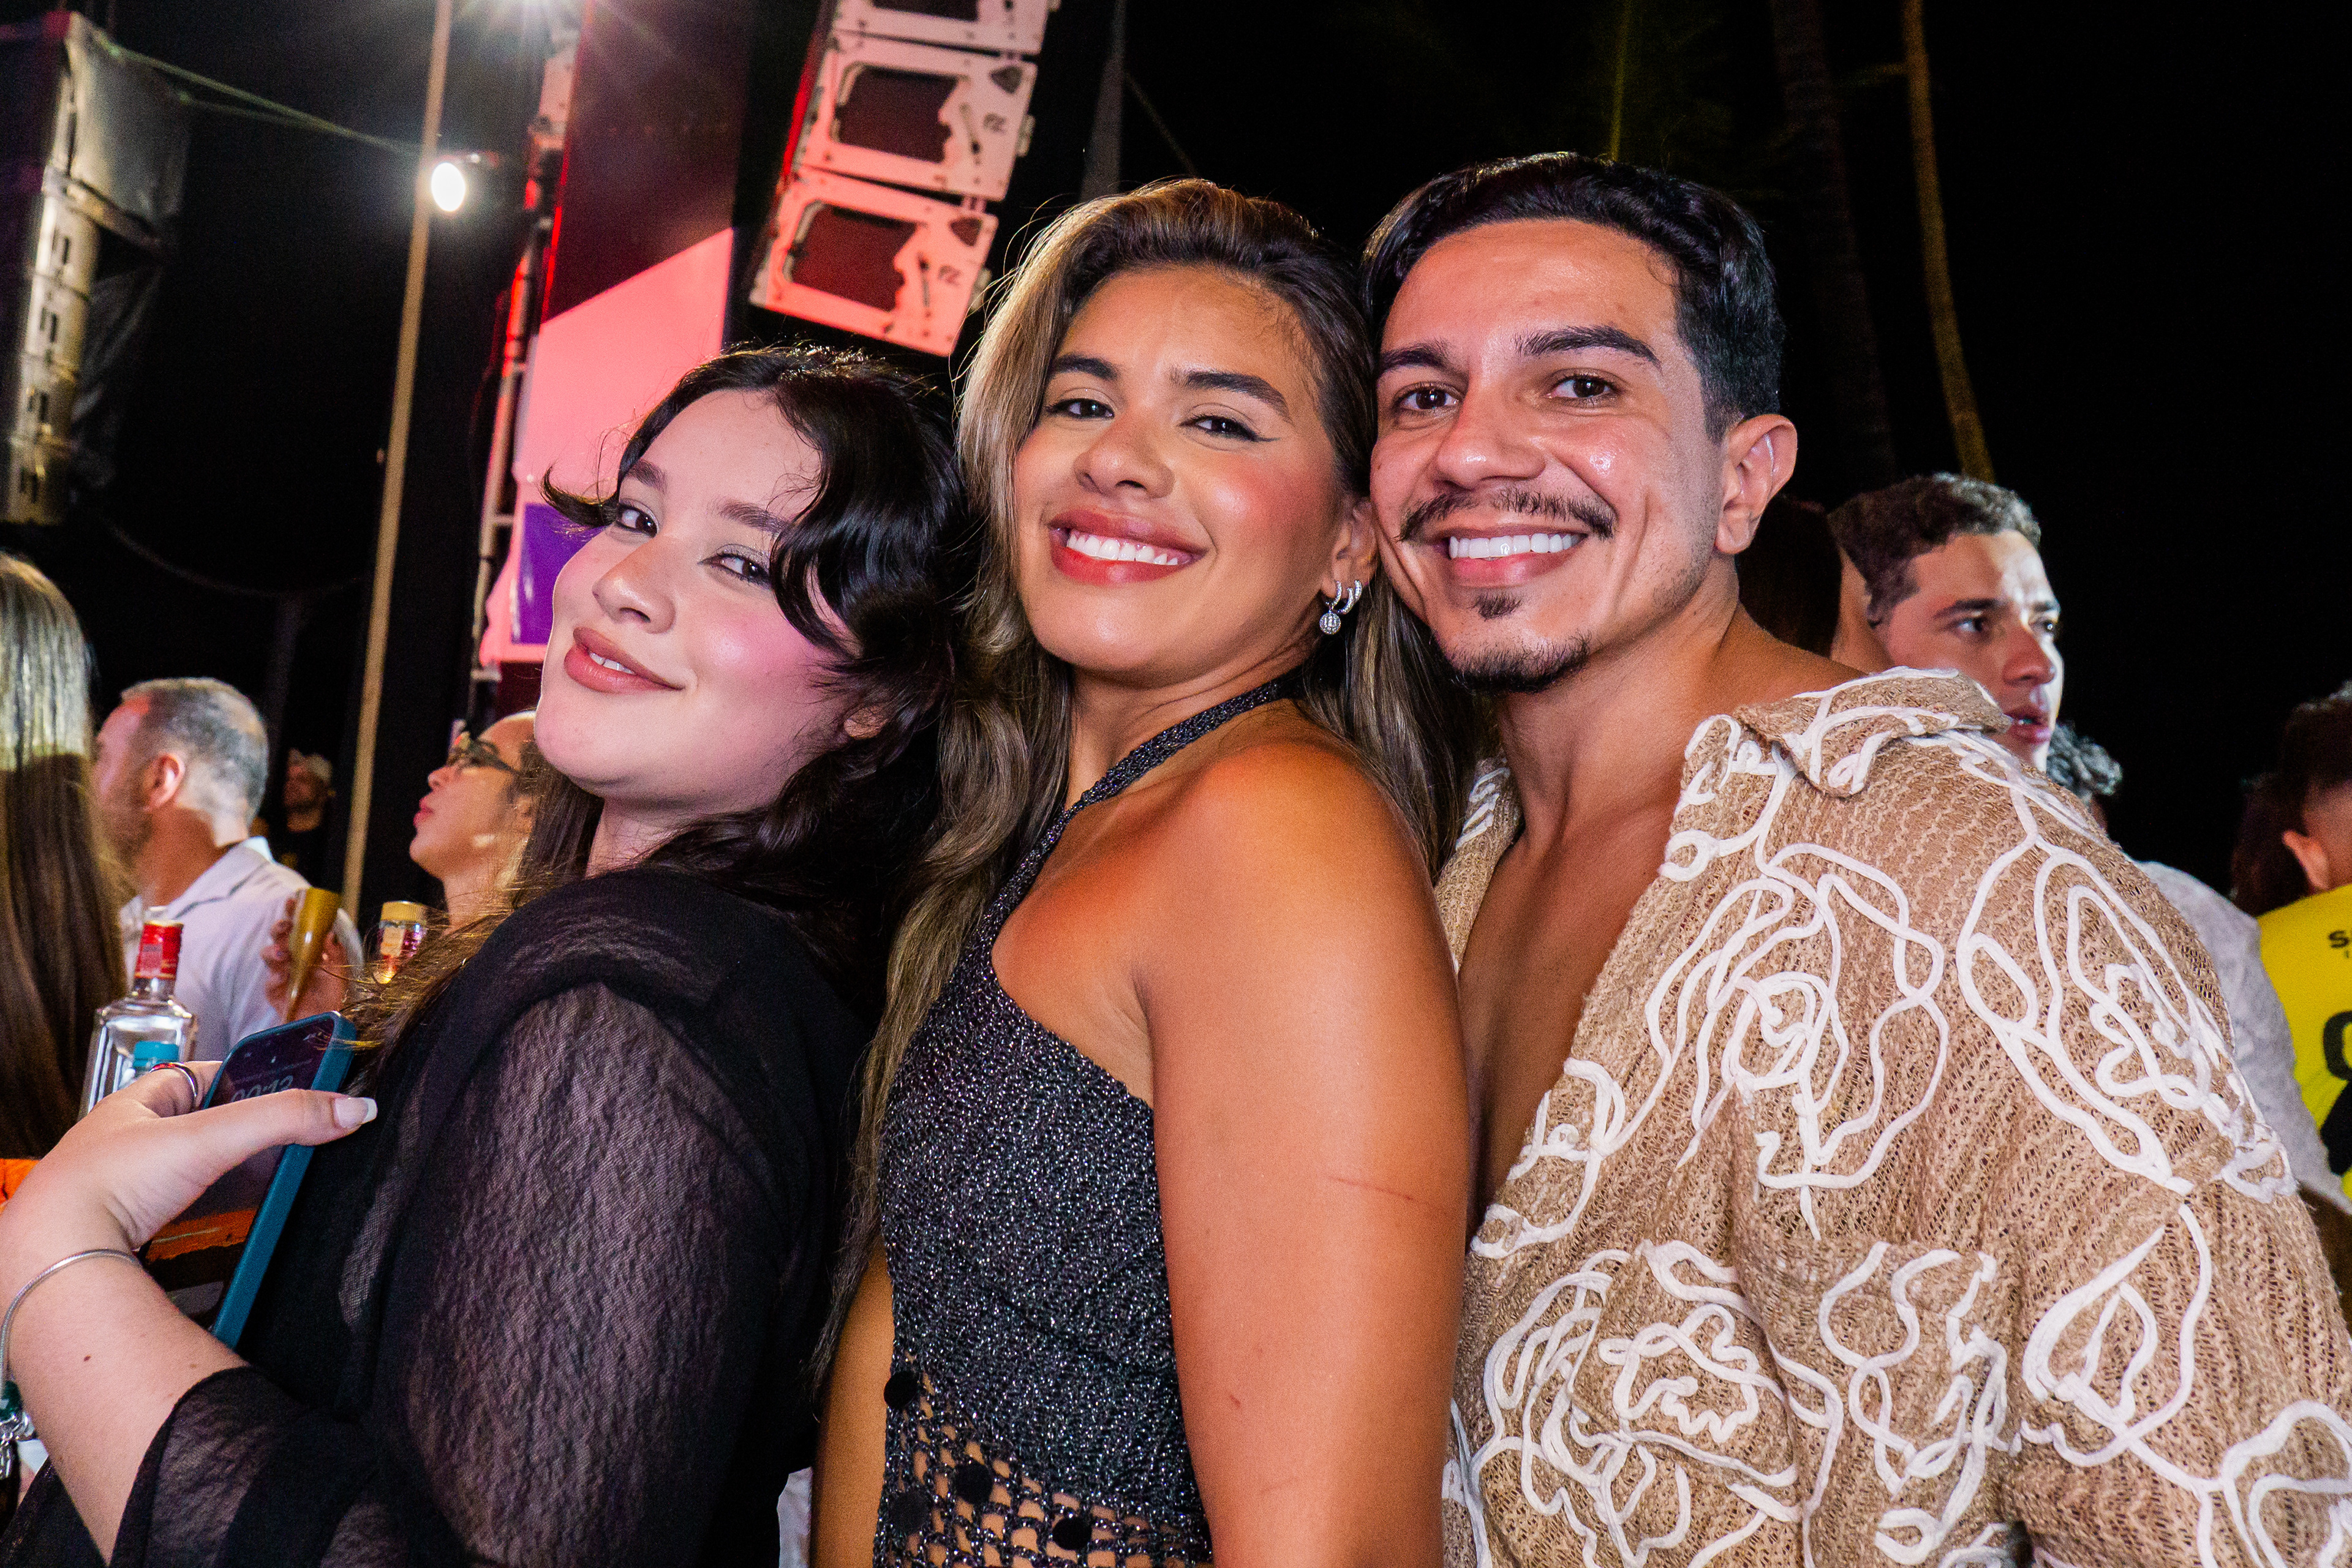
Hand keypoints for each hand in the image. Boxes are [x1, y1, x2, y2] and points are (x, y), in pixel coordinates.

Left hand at [0, 1064, 373, 1288]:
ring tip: (266, 1186)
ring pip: (199, 1172)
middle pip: (211, 1126)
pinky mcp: (131, 1227)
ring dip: (233, 1180)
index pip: (210, 1075)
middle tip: (287, 1146)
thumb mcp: (208, 1138)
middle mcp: (131, 1139)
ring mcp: (128, 1185)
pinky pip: (186, 1213)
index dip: (253, 1079)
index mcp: (139, 1102)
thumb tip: (352, 1107)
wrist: (54, 1256)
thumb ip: (284, 1119)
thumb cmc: (102, 1185)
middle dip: (249, 1138)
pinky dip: (213, 1216)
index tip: (293, 1090)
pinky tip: (228, 1223)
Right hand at [263, 892, 349, 1019]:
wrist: (329, 1019)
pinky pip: (270, 984)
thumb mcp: (340, 969)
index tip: (292, 900)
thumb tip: (329, 933)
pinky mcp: (276, 994)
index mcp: (307, 949)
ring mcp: (281, 975)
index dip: (292, 913)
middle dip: (279, 929)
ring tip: (284, 954)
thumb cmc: (334, 993)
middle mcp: (292, 959)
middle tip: (286, 926)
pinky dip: (275, 978)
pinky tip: (283, 977)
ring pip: (269, 957)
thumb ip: (335, 951)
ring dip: (274, 952)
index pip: (296, 927)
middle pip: (278, 938)